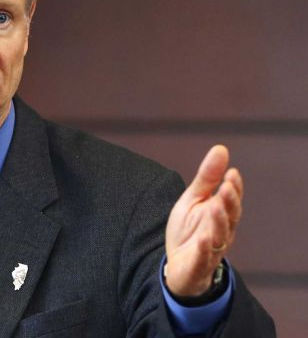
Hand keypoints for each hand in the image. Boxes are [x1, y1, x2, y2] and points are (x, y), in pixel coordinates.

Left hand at [164, 145, 242, 295]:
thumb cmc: (188, 229)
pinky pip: (204, 257)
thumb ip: (207, 178)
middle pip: (230, 216)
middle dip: (229, 202)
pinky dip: (205, 248)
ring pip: (220, 235)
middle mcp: (222, 231)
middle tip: (227, 186)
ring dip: (219, 221)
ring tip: (215, 206)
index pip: (231, 199)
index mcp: (221, 214)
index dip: (234, 187)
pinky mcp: (199, 264)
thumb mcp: (193, 199)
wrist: (178, 264)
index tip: (232, 173)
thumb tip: (221, 148)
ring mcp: (213, 249)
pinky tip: (204, 238)